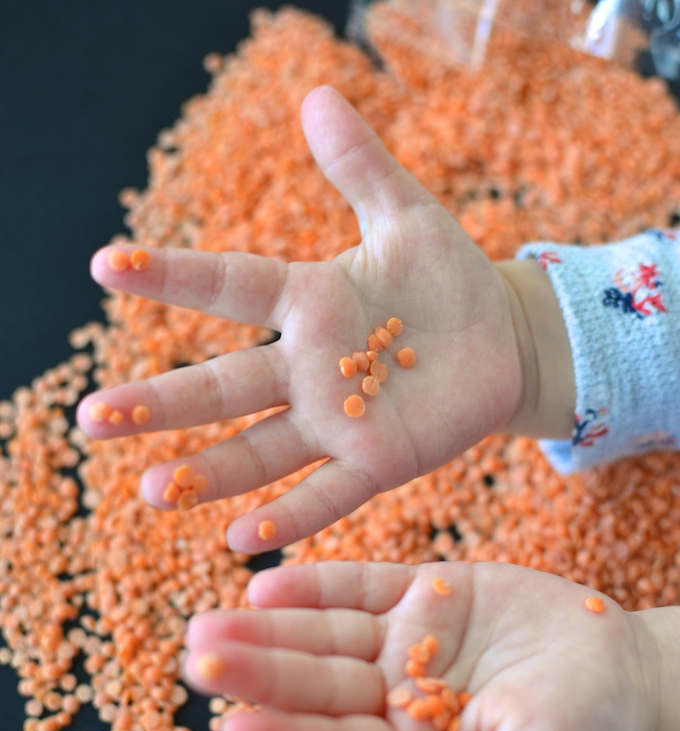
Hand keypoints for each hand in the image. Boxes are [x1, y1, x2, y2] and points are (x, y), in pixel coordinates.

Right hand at [77, 85, 522, 552]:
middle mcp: (306, 369)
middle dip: (161, 404)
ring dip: (207, 472)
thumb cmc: (448, 280)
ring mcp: (337, 422)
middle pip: (224, 387)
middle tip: (93, 418)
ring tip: (151, 491)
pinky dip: (288, 515)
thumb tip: (316, 97)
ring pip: (259, 449)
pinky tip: (241, 538)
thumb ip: (361, 168)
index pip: (229, 287)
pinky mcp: (376, 463)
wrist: (500, 342)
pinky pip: (326, 493)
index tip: (107, 265)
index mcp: (308, 303)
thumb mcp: (408, 218)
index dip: (173, 277)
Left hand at [181, 560, 658, 730]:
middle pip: (315, 684)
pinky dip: (321, 582)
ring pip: (326, 633)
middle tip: (198, 657)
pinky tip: (270, 582)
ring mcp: (403, 641)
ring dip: (271, 625)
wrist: (622, 669)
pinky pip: (363, 584)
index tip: (232, 728)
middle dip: (259, 671)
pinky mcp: (422, 591)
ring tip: (213, 620)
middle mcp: (393, 698)